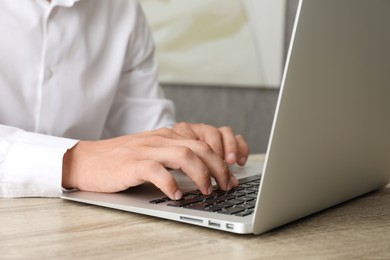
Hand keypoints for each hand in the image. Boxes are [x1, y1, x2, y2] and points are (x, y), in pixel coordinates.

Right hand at [62, 127, 241, 199]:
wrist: (88, 159)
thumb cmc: (123, 160)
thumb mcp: (154, 152)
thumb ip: (176, 156)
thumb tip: (205, 172)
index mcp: (168, 135)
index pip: (204, 138)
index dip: (223, 154)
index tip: (233, 172)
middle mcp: (161, 139)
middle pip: (200, 146)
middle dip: (219, 167)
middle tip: (227, 185)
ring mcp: (146, 150)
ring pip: (184, 154)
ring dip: (201, 174)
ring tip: (207, 190)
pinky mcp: (132, 164)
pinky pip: (156, 171)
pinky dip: (170, 183)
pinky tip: (176, 195)